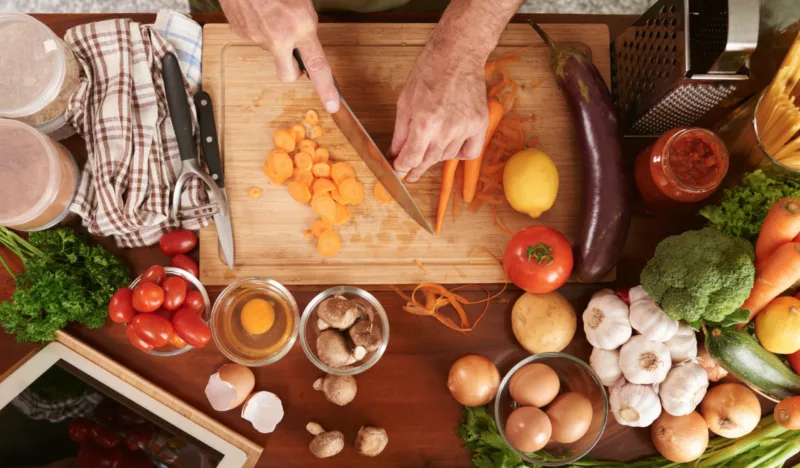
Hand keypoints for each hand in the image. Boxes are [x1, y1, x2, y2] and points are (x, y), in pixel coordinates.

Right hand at [219, 0, 339, 112]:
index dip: (326, 89)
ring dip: (274, 39)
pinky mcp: (240, 32)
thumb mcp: (302, 1)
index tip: (332, 105)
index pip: (318, 66)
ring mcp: (256, 37)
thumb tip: (307, 36)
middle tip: (295, 54)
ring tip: (271, 13)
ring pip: (270, 51)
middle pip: (288, 75)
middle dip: (293, 70)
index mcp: (300, 26)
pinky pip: (254, 37)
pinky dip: (258, 28)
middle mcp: (279, 37)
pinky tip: (257, 11)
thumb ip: (306, 24)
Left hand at [390, 42, 488, 181]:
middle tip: (410, 173)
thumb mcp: (405, 101)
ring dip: (435, 156)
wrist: (458, 54)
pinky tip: (451, 147)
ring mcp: (465, 129)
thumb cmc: (429, 71)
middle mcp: (446, 130)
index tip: (399, 170)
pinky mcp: (480, 124)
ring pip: (447, 157)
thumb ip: (400, 133)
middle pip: (428, 161)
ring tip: (430, 146)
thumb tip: (395, 154)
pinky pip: (470, 152)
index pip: (411, 159)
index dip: (402, 167)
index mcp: (424, 124)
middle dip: (416, 168)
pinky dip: (460, 153)